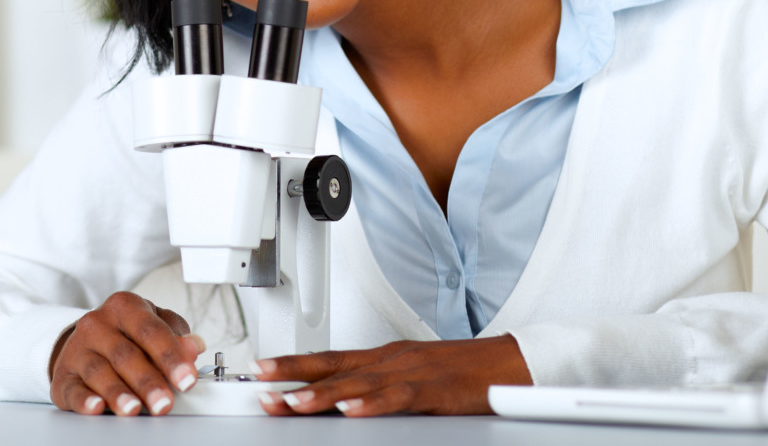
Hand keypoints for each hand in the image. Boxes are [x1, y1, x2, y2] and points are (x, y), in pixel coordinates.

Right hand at [48, 291, 203, 415]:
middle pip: (126, 354)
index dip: (171, 356)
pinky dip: (85, 400)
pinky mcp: (63, 375)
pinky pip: (73, 388)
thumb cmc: (126, 332)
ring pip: (100, 372)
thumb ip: (175, 334)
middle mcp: (98, 324)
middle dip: (148, 381)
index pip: (151, 331)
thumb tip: (194, 347)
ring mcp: (78, 349)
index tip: (187, 378)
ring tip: (135, 409)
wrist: (84, 340)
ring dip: (119, 393)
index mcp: (125, 306)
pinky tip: (97, 408)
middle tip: (164, 402)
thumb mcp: (152, 324)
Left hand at [255, 334, 529, 416]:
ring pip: (359, 383)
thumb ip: (378, 387)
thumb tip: (342, 400)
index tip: (263, 370)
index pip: (331, 358)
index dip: (295, 364)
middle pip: (335, 367)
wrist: (507, 363)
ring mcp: (412, 373)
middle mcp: (391, 360)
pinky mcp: (434, 391)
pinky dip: (373, 404)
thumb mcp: (411, 376)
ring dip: (323, 394)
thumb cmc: (460, 372)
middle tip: (261, 382)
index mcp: (384, 357)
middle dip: (294, 375)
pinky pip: (398, 399)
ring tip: (292, 403)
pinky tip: (352, 411)